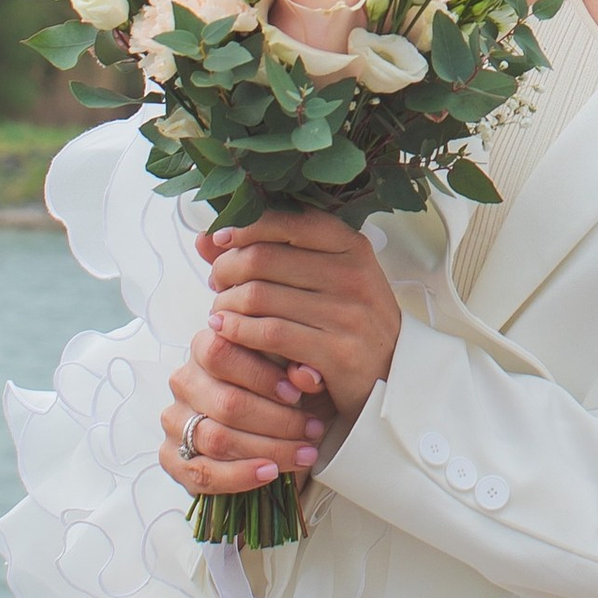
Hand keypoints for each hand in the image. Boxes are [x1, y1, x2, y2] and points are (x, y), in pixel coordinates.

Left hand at [159, 212, 405, 500]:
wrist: (392, 376)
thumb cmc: (347, 321)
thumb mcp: (323, 280)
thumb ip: (270, 255)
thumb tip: (205, 238)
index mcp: (352, 247)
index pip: (289, 221)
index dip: (246, 227)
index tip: (221, 241)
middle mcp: (353, 274)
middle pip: (263, 258)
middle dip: (227, 269)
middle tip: (217, 284)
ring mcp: (348, 313)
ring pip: (260, 296)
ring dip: (226, 304)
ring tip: (219, 312)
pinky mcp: (337, 351)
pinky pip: (269, 333)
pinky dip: (238, 331)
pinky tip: (225, 332)